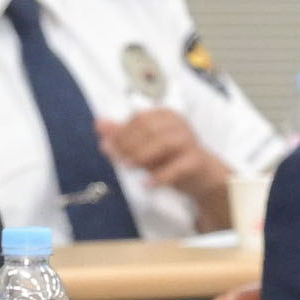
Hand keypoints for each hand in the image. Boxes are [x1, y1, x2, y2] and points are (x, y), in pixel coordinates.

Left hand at [97, 108, 230, 226]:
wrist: (201, 176)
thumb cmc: (168, 158)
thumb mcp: (142, 146)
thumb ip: (120, 136)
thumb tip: (99, 124)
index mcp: (164, 116)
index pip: (138, 119)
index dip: (120, 133)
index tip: (109, 148)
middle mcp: (178, 124)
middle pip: (149, 128)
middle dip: (128, 144)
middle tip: (119, 160)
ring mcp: (190, 141)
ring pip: (163, 143)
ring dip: (141, 156)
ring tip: (128, 168)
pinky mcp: (197, 160)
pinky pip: (177, 167)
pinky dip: (159, 176)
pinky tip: (147, 184)